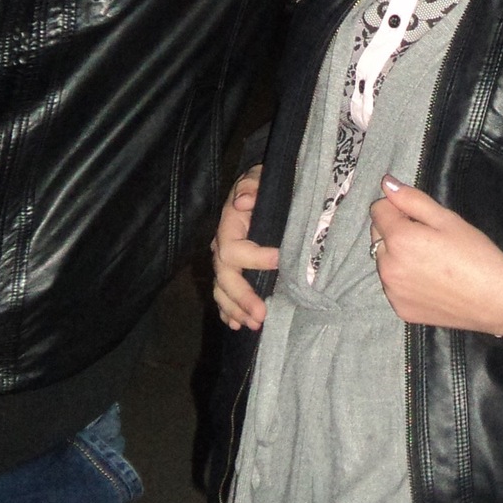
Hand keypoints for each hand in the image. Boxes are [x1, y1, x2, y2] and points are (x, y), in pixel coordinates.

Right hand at [210, 166, 278, 331]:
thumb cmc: (264, 183)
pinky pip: (223, 294)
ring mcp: (224, 260)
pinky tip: (236, 325)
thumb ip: (252, 185)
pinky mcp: (232, 269)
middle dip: (242, 298)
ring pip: (222, 290)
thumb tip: (243, 201)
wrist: (262, 188)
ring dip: (236, 310)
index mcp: (229, 225)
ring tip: (253, 325)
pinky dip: (228, 311)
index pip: (234, 249)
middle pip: (225, 277)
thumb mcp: (260, 176)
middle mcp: (222, 245)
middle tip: (262, 315)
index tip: (280, 260)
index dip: (255, 257)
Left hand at [369, 176, 502, 333]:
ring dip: (397, 257)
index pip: (378, 210)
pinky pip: (393, 286)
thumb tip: (386, 184)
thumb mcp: (447, 219)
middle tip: (428, 239)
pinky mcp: (400, 309)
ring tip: (430, 262)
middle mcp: (388, 266)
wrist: (495, 300)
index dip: (397, 207)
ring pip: (384, 262)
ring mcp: (392, 291)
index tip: (419, 216)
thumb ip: (412, 199)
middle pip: (377, 237)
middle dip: (395, 232)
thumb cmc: (476, 255)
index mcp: (399, 239)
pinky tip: (429, 281)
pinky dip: (404, 280)